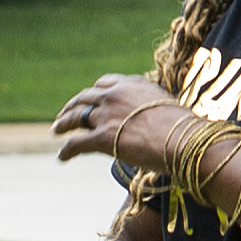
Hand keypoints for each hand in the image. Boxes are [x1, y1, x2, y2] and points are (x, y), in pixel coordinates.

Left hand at [50, 75, 189, 175]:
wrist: (184, 140)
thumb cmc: (185, 129)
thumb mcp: (167, 108)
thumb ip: (152, 108)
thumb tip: (153, 121)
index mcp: (132, 84)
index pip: (105, 84)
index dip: (95, 93)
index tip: (90, 100)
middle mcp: (115, 95)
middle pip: (85, 97)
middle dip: (73, 106)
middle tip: (65, 114)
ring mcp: (107, 114)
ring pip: (75, 116)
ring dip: (63, 123)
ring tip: (56, 130)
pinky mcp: (102, 137)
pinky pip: (76, 142)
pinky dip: (66, 150)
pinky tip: (61, 156)